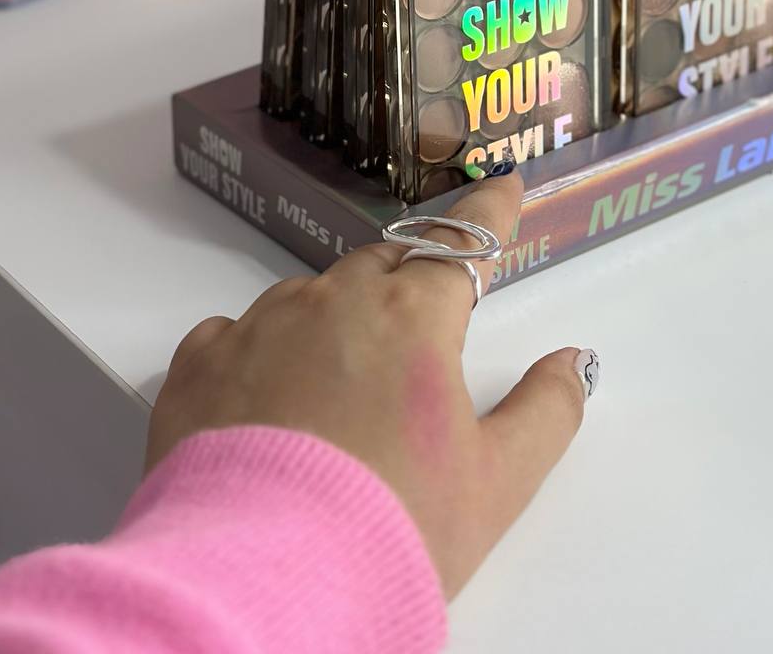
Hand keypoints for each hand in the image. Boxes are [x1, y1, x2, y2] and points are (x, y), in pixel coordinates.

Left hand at [146, 168, 597, 597]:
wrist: (259, 584)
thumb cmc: (389, 529)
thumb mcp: (497, 482)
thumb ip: (547, 410)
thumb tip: (573, 362)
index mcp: (412, 317)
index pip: (463, 242)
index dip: (491, 211)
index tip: (504, 187)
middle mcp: (333, 302)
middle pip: (384, 266)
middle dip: (409, 279)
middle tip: (422, 324)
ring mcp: (259, 326)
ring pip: (310, 298)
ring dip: (334, 321)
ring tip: (340, 392)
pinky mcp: (199, 364)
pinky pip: (237, 333)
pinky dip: (261, 351)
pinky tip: (267, 401)